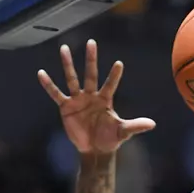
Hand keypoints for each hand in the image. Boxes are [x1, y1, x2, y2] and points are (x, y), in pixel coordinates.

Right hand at [39, 39, 154, 154]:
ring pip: (72, 78)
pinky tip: (41, 73)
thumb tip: (152, 124)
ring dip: (68, 64)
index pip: (111, 84)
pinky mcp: (66, 107)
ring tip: (64, 48)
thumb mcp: (122, 132)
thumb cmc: (109, 138)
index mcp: (105, 99)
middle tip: (92, 42)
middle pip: (91, 74)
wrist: (94, 149)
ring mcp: (78, 99)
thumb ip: (135, 125)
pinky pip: (56, 94)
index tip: (119, 64)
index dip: (114, 75)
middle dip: (91, 59)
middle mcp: (91, 95)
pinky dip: (48, 84)